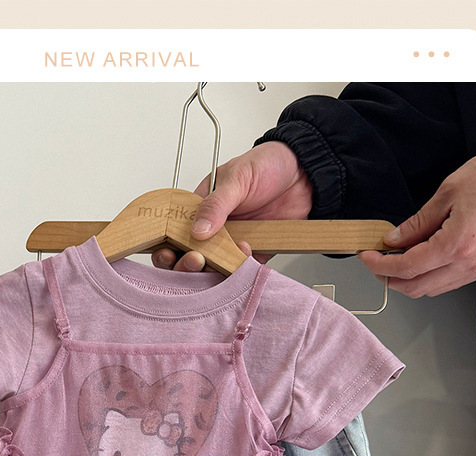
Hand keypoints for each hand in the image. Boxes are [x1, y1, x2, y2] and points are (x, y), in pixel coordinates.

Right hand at [151, 142, 312, 270]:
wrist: (307, 172)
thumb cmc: (269, 164)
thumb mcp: (238, 178)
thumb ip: (217, 204)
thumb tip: (198, 229)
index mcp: (201, 206)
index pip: (175, 231)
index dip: (168, 245)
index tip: (170, 252)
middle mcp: (214, 228)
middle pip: (190, 255)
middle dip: (188, 263)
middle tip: (196, 261)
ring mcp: (232, 242)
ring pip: (214, 267)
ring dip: (215, 269)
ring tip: (226, 257)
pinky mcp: (254, 253)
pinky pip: (241, 271)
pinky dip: (240, 271)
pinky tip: (246, 257)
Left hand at [357, 152, 475, 297]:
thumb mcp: (450, 191)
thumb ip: (418, 221)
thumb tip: (395, 239)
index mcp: (457, 245)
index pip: (406, 267)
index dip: (380, 265)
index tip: (367, 256)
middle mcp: (468, 264)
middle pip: (416, 287)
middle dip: (390, 277)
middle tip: (377, 261)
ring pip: (432, 289)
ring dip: (409, 279)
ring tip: (397, 258)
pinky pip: (449, 282)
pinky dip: (429, 276)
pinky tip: (423, 258)